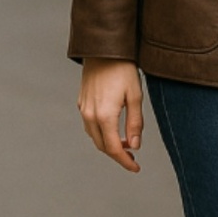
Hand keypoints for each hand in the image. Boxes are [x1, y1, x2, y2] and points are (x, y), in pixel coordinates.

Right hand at [78, 58, 143, 172]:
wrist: (104, 48)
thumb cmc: (123, 69)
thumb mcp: (136, 95)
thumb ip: (135, 122)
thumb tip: (135, 145)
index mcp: (104, 116)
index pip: (114, 149)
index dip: (125, 162)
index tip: (136, 168)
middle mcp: (90, 115)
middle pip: (102, 146)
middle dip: (117, 154)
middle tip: (133, 156)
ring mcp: (84, 109)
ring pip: (94, 137)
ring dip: (108, 143)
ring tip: (126, 142)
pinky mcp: (82, 102)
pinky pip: (90, 125)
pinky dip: (101, 132)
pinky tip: (113, 128)